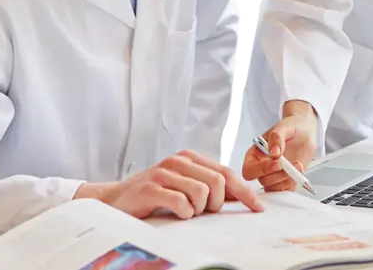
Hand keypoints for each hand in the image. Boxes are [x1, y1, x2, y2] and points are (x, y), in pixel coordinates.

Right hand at [73, 149, 262, 219]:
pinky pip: (182, 204)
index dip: (245, 192)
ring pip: (202, 193)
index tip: (258, 207)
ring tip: (184, 212)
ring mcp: (164, 172)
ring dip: (198, 210)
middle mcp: (178, 161)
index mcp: (190, 158)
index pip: (227, 172)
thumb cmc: (153, 196)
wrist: (115, 201)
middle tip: (203, 212)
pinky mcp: (151, 188)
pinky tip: (175, 214)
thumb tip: (240, 196)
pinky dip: (183, 214)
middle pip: (219, 181)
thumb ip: (209, 188)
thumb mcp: (184, 187)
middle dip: (217, 203)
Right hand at [241, 100, 318, 191]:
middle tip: (290, 165)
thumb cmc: (291, 128)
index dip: (260, 170)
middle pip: (263, 181)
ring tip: (298, 166)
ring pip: (275, 188)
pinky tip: (299, 171)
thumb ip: (276, 137)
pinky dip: (293, 182)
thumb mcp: (283, 127)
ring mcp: (274, 176)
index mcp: (255, 155)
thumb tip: (274, 153)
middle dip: (278, 175)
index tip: (277, 162)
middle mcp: (262, 168)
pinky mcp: (286, 181)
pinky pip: (286, 189)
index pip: (249, 170)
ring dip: (287, 179)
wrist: (305, 131)